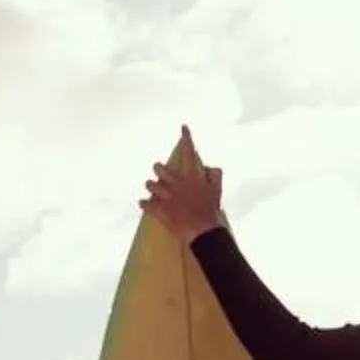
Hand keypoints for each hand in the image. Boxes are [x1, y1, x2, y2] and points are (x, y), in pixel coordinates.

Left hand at [141, 126, 225, 241]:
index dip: (186, 138)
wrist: (202, 231)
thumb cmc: (210, 210)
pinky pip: (146, 204)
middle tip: (159, 171)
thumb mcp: (217, 190)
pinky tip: (142, 203)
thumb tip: (210, 167)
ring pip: (151, 185)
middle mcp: (177, 183)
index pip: (188, 152)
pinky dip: (144, 203)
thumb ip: (214, 175)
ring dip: (150, 186)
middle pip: (160, 168)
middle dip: (158, 169)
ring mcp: (167, 197)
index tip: (183, 128)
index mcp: (191, 177)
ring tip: (151, 187)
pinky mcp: (160, 210)